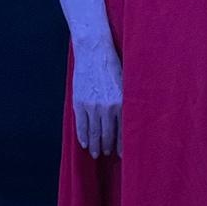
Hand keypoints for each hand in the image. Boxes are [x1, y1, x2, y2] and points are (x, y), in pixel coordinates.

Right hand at [72, 41, 122, 157]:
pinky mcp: (79, 103)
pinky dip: (83, 137)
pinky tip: (85, 144)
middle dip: (108, 147)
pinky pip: (81, 126)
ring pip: (94, 133)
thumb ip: (124, 102)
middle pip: (108, 135)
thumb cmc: (112, 65)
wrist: (94, 51)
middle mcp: (108, 107)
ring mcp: (92, 106)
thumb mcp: (124, 83)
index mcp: (121, 102)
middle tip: (107, 154)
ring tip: (97, 153)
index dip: (121, 145)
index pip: (122, 131)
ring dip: (95, 146)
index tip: (121, 154)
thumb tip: (127, 121)